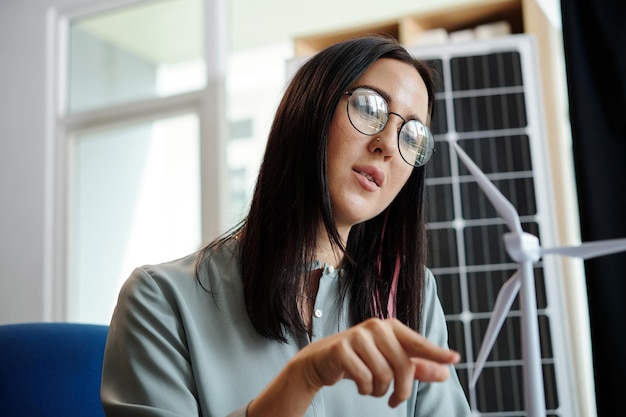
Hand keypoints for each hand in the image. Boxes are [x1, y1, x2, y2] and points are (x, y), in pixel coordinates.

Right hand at [294, 317, 459, 407]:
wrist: (323, 359)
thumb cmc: (362, 358)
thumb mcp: (391, 361)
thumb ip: (418, 366)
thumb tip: (446, 372)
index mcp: (391, 327)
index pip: (418, 343)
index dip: (436, 353)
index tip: (455, 358)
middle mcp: (376, 327)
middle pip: (402, 366)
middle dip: (401, 390)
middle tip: (395, 399)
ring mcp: (357, 336)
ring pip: (383, 375)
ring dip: (379, 390)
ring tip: (372, 387)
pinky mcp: (341, 348)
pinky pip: (364, 378)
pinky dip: (364, 388)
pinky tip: (360, 384)